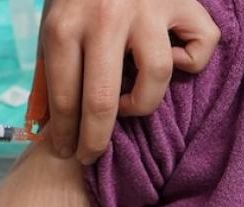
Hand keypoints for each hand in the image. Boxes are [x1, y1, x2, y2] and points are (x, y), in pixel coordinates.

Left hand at [40, 0, 219, 163]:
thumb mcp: (54, 24)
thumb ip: (49, 71)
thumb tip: (44, 126)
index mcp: (66, 23)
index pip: (64, 97)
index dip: (64, 135)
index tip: (66, 153)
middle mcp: (106, 17)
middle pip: (104, 101)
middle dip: (95, 140)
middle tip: (91, 155)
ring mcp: (149, 8)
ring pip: (157, 77)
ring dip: (143, 102)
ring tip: (132, 101)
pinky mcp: (184, 3)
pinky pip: (199, 48)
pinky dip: (192, 60)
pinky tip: (175, 57)